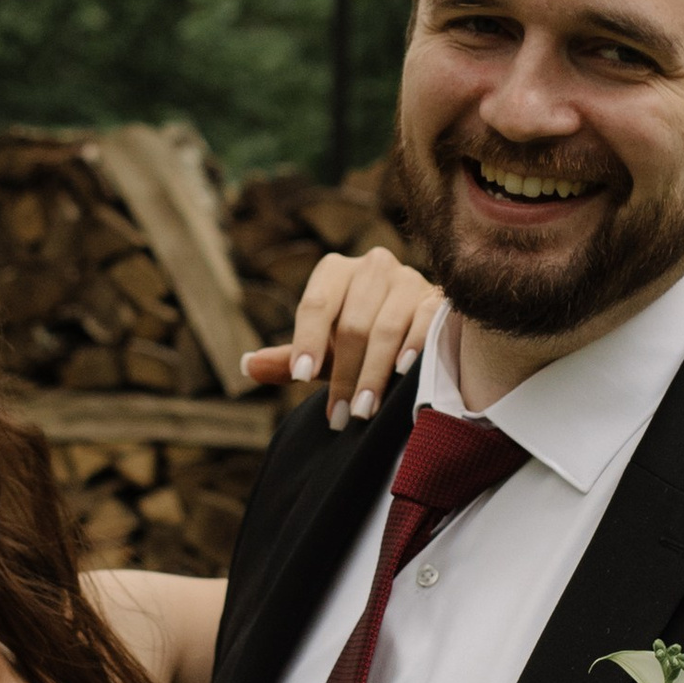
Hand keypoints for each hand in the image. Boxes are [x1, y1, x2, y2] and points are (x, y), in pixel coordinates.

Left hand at [243, 246, 444, 428]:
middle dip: (344, 375)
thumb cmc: (360, 343)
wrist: (414, 333)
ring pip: (384, 328)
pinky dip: (412, 348)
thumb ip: (290, 359)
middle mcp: (372, 267)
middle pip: (351, 324)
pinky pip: (423, 322)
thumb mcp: (324, 351)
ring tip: (363, 410)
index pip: (316, 305)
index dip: (307, 342)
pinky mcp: (438, 297)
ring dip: (373, 375)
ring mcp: (408, 279)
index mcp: (336, 271)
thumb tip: (246, 365)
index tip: (302, 377)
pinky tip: (403, 373)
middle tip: (340, 415)